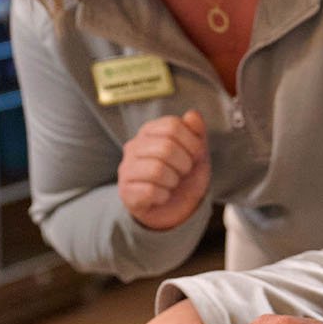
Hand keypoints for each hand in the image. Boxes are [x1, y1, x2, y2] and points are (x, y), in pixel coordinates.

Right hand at [117, 110, 209, 230]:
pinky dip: (163, 196)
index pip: (172, 126)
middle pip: (166, 147)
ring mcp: (126, 169)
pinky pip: (150, 191)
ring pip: (157, 170)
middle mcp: (133, 146)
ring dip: (173, 181)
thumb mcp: (197, 153)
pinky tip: (161, 196)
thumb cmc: (185, 176)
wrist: (176, 209)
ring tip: (171, 184)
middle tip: (183, 173)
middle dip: (184, 164)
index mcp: (150, 131)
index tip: (195, 156)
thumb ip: (196, 131)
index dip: (192, 143)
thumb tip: (192, 114)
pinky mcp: (125, 192)